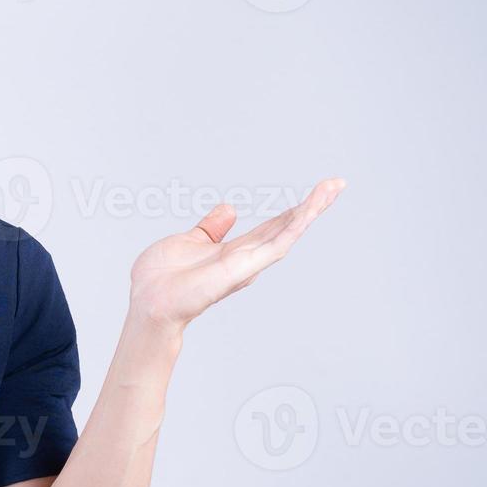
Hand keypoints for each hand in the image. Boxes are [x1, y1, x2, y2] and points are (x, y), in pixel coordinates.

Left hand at [128, 177, 345, 331]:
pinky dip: (294, 226)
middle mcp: (246, 258)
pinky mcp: (243, 268)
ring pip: (288, 233)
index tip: (316, 191)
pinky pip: (275, 245)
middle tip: (337, 184)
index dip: (293, 210)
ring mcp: (247, 264)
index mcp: (234, 250)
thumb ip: (212, 228)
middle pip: (286, 227)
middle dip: (313, 206)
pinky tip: (309, 210)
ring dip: (311, 210)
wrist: (149, 302)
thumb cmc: (161, 279)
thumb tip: (230, 209)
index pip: (271, 226)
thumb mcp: (189, 241)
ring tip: (333, 188)